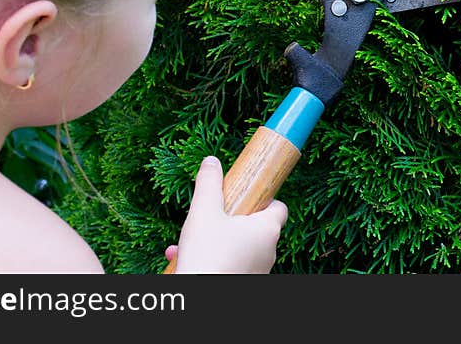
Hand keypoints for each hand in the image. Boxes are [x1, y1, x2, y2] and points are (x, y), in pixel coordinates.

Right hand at [166, 156, 287, 273]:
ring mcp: (257, 270)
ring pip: (237, 246)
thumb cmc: (207, 254)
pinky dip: (210, 258)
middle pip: (254, 225)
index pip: (279, 206)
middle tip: (208, 216)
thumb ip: (209, 184)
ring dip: (213, 239)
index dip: (262, 197)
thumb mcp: (204, 211)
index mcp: (267, 229)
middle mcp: (268, 251)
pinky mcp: (243, 282)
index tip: (244, 193)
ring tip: (185, 241)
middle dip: (227, 219)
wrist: (200, 298)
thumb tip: (212, 161)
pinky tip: (181, 258)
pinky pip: (229, 264)